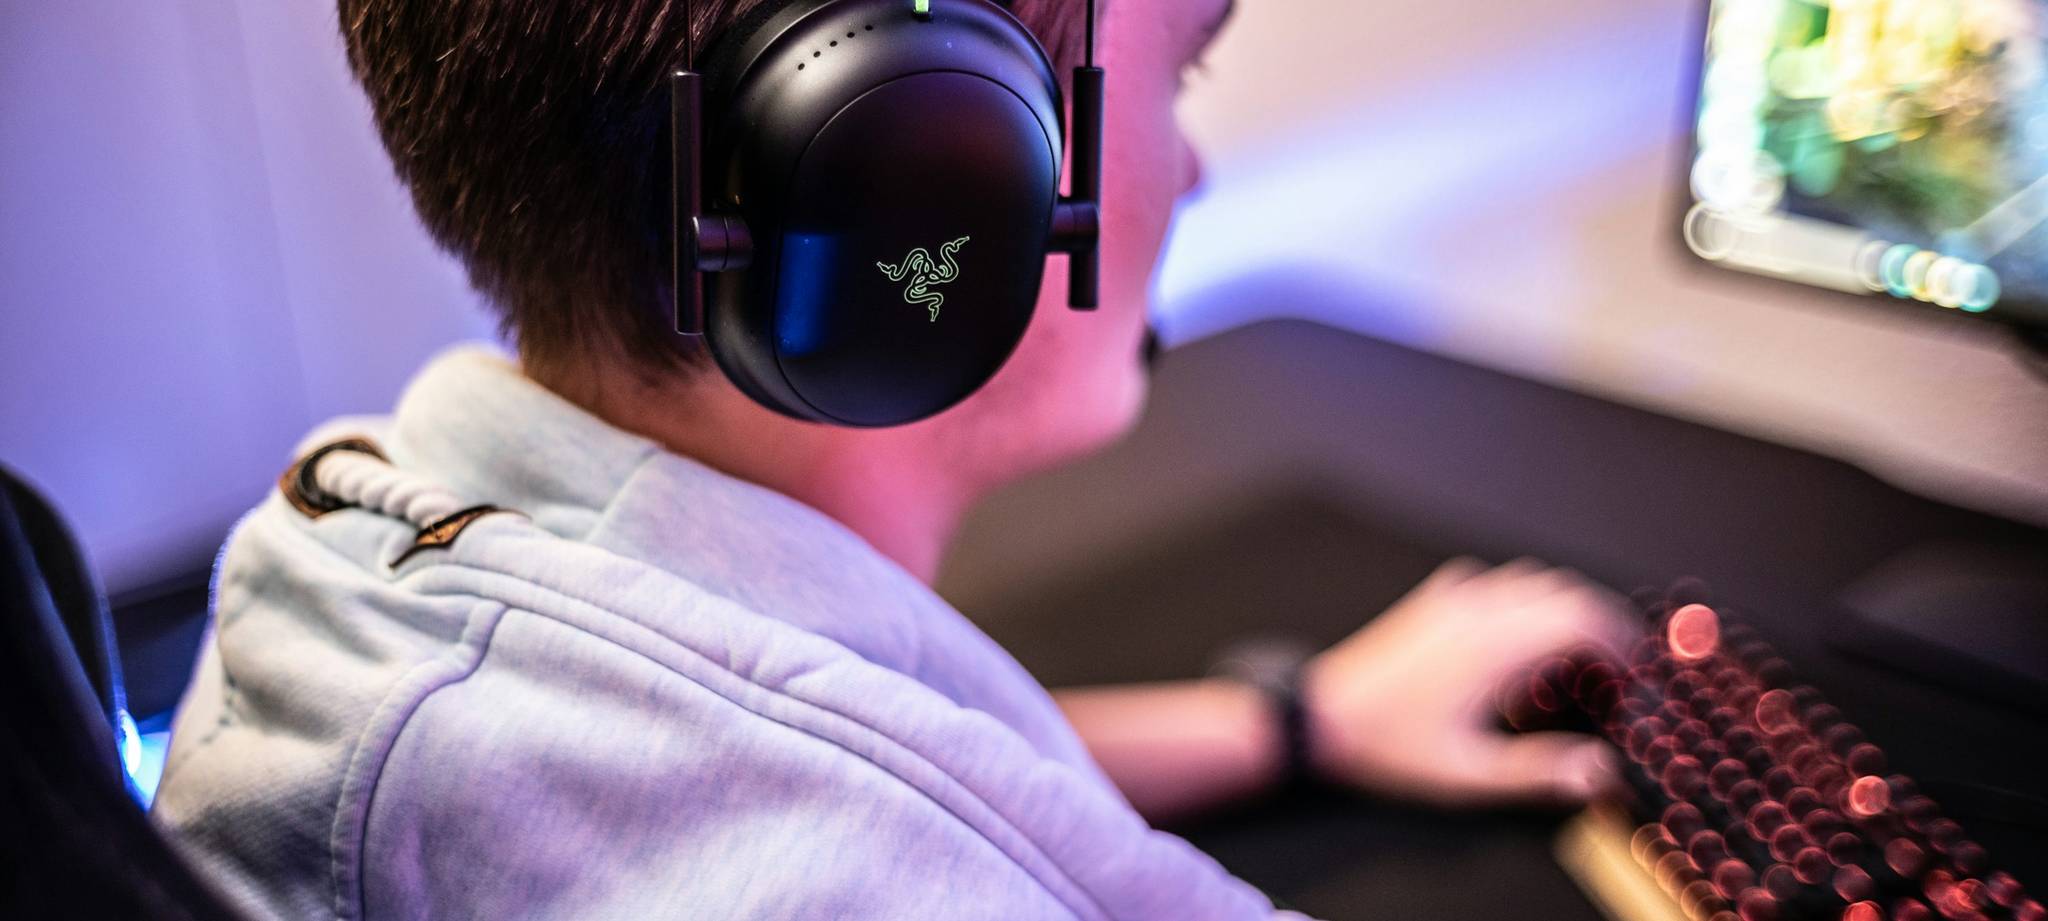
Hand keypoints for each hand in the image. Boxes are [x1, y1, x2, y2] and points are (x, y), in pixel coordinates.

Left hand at [1302, 557, 1636, 806]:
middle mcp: (1479, 609)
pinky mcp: (1434, 600)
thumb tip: (1600, 772)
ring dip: (1566, 610)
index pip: (1581, 618)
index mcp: (1494, 645)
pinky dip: (1525, 601)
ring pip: (1533, 581)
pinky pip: (1496, 583)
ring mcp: (1454, 598)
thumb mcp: (1466, 773)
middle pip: (1565, 593)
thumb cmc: (1390, 747)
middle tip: (1618, 671)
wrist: (1319, 717)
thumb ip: (1537, 772)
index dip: (1618, 644)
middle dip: (1602, 626)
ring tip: (1578, 658)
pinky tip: (1522, 640)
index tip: (1629, 681)